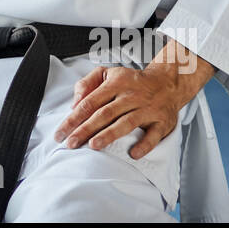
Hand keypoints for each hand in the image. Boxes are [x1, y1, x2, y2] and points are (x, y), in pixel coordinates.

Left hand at [54, 41, 212, 158]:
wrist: (167, 83)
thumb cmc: (131, 82)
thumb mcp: (108, 73)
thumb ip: (87, 83)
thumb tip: (74, 103)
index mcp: (115, 83)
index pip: (90, 102)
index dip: (74, 118)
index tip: (62, 132)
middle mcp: (130, 96)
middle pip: (104, 113)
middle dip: (85, 129)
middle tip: (71, 143)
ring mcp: (147, 109)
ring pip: (126, 122)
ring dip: (109, 134)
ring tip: (94, 145)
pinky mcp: (161, 121)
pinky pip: (153, 134)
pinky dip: (144, 144)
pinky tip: (133, 153)